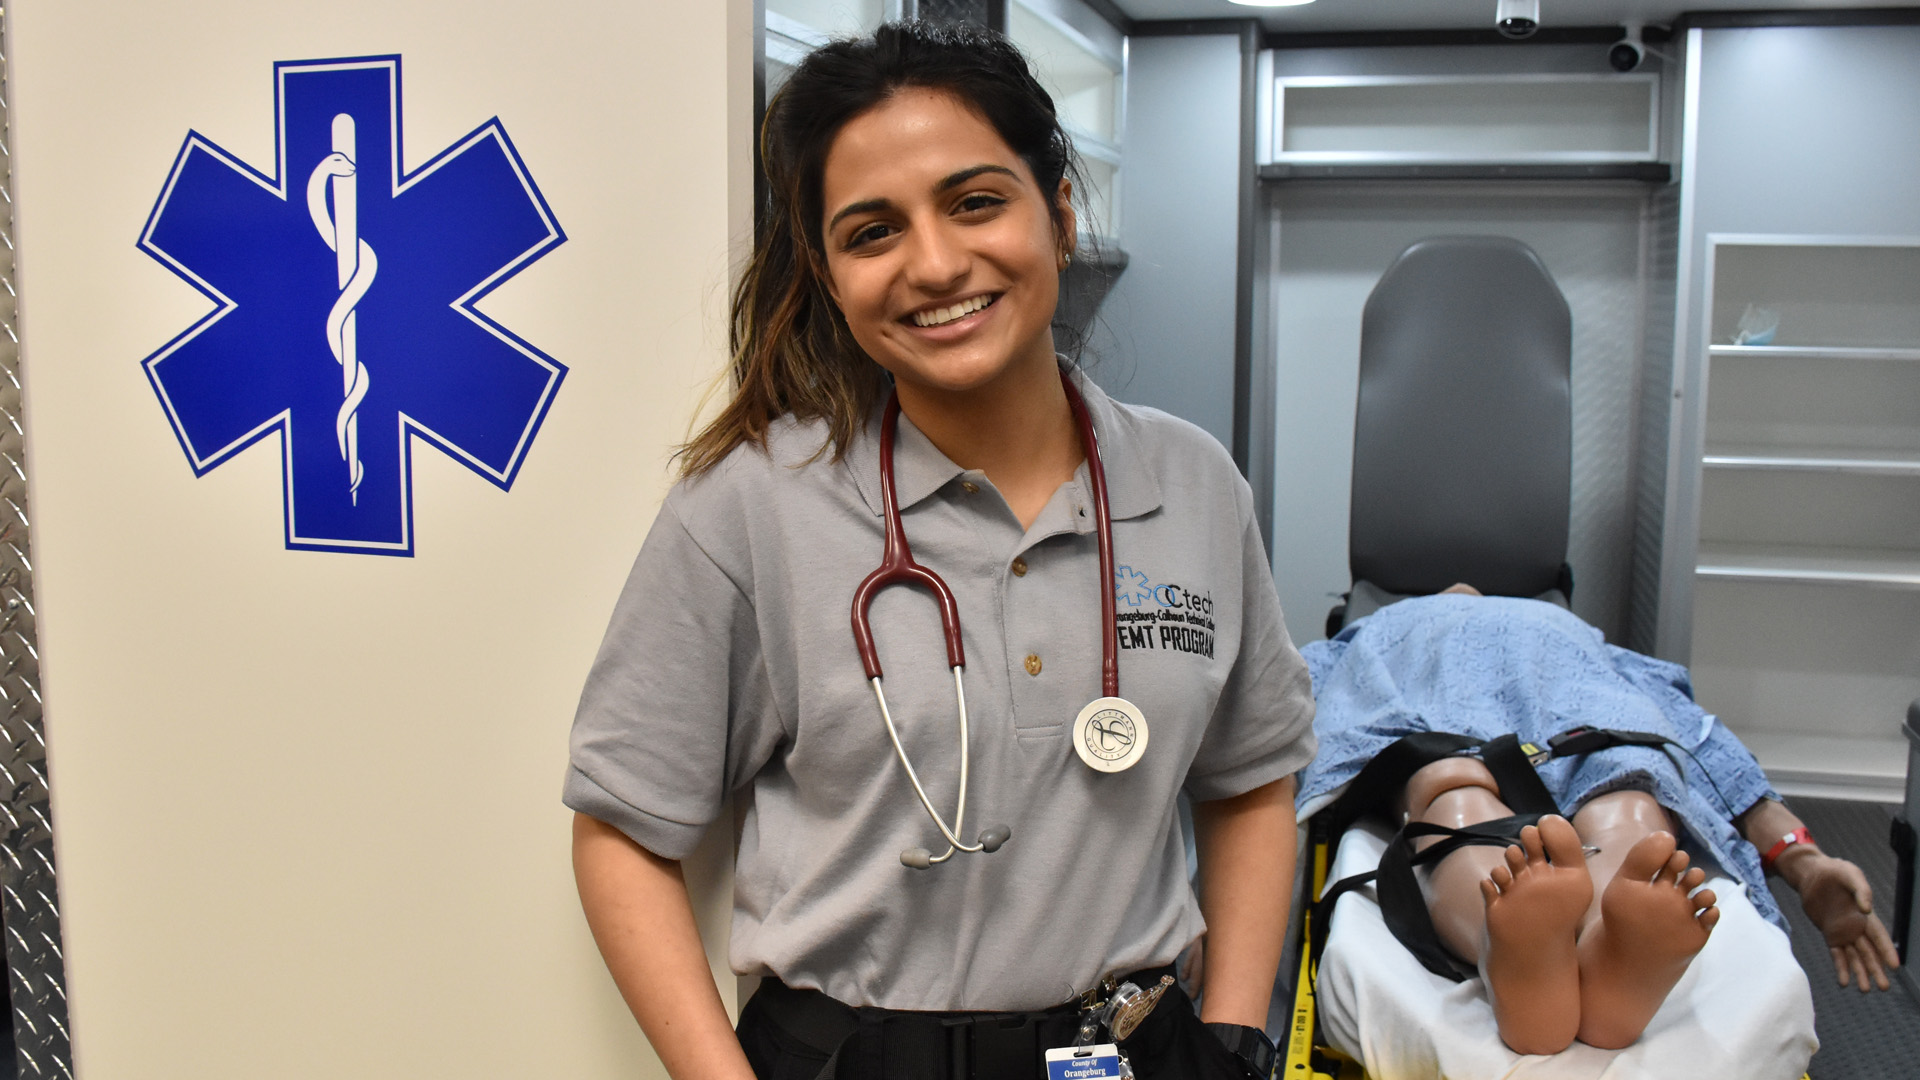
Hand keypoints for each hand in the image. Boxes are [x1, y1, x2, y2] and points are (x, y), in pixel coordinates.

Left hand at [1789, 852, 1899, 991]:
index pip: (1879, 937)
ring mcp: (1843, 932)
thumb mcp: (1850, 874)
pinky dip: (1841, 968)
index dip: (1886, 951)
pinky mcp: (1829, 934)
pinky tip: (1844, 982)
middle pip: (1869, 952)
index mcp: (1865, 916)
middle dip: (1877, 970)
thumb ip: (1861, 890)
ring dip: (1860, 973)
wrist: (1811, 874)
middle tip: (1884, 988)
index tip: (1894, 966)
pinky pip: (1837, 954)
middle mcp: (1857, 927)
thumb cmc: (1834, 871)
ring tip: (1865, 990)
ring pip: (1854, 957)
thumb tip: (1866, 909)